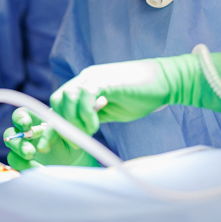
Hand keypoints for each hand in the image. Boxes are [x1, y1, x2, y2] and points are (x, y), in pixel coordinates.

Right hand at [3, 108, 97, 169]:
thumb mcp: (77, 128)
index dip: (20, 118)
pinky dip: (25, 166)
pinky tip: (38, 168)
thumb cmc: (74, 139)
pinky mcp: (25, 163)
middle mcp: (27, 133)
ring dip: (19, 151)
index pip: (21, 115)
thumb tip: (103, 101)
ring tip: (32, 156)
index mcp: (37, 120)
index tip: (28, 124)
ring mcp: (24, 149)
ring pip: (11, 148)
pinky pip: (16, 163)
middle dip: (18, 140)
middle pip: (11, 132)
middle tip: (31, 149)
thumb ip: (83, 116)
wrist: (75, 161)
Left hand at [50, 53, 220, 134]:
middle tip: (73, 142)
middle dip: (60, 124)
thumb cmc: (141, 96)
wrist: (165, 81)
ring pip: (67, 96)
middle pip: (58, 99)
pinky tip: (96, 125)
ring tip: (88, 132)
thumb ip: (94, 115)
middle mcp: (85, 78)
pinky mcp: (105, 79)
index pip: (60, 103)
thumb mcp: (112, 110)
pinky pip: (85, 95)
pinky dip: (86, 114)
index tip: (57, 144)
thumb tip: (78, 130)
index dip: (55, 124)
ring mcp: (94, 77)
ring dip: (73, 120)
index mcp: (85, 85)